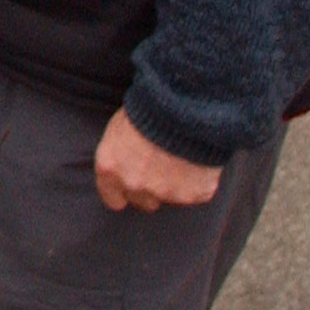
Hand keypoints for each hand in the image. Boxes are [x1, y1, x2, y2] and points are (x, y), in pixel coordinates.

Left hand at [94, 110, 221, 212]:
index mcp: (110, 169)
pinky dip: (198, 181)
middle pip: (143, 202)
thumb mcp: (119, 128)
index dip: (123, 192)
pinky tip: (198, 161)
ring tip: (181, 158)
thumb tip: (125, 163)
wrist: (183, 106)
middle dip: (151, 189)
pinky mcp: (194, 194)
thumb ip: (120, 155)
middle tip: (161, 168)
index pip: (113, 198)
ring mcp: (166, 193)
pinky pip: (197, 193)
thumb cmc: (147, 109)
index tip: (132, 185)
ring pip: (171, 198)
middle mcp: (135, 185)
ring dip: (175, 185)